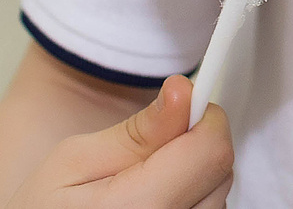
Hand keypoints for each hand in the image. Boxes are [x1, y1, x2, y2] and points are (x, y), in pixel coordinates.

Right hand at [2, 76, 232, 208]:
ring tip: (142, 182)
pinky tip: (153, 199)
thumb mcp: (72, 161)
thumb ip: (137, 131)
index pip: (212, 150)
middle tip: (146, 152)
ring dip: (193, 176)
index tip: (178, 109)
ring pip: (218, 193)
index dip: (202, 118)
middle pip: (220, 171)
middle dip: (195, 145)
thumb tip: (184, 93)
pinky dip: (190, 199)